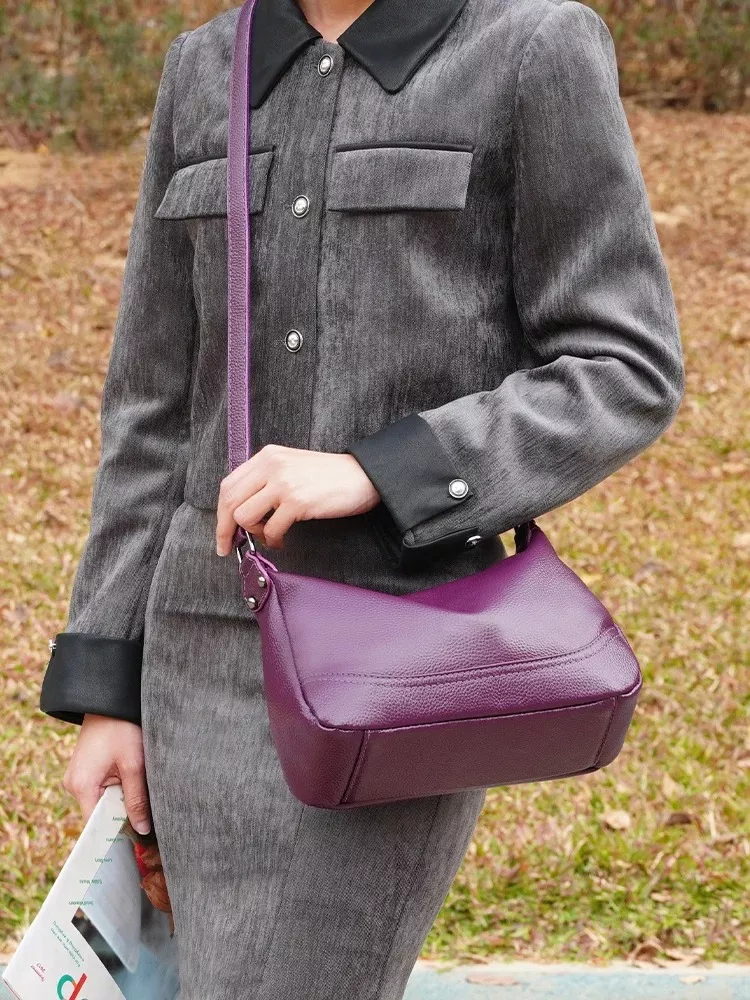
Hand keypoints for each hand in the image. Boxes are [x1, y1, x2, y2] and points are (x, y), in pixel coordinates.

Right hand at [63, 714, 151, 833]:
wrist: (110, 700)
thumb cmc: (122, 728)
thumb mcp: (134, 764)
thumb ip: (137, 799)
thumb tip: (142, 830)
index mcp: (82, 786)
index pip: (96, 827)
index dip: (116, 836)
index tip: (138, 845)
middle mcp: (74, 785)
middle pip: (101, 815)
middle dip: (123, 817)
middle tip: (149, 821)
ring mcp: (78, 778)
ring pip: (104, 803)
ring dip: (123, 802)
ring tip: (142, 796)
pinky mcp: (86, 771)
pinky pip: (103, 790)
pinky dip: (119, 790)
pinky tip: (133, 783)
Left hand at [216, 444, 380, 553]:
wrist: (363, 476)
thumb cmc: (329, 476)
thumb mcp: (292, 466)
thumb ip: (266, 479)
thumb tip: (242, 509)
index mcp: (267, 456)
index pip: (229, 485)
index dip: (221, 512)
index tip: (223, 531)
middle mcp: (272, 466)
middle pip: (230, 501)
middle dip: (225, 529)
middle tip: (228, 546)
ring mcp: (284, 483)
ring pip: (245, 516)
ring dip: (254, 533)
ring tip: (269, 536)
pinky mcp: (297, 502)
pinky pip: (271, 529)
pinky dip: (273, 541)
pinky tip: (282, 541)